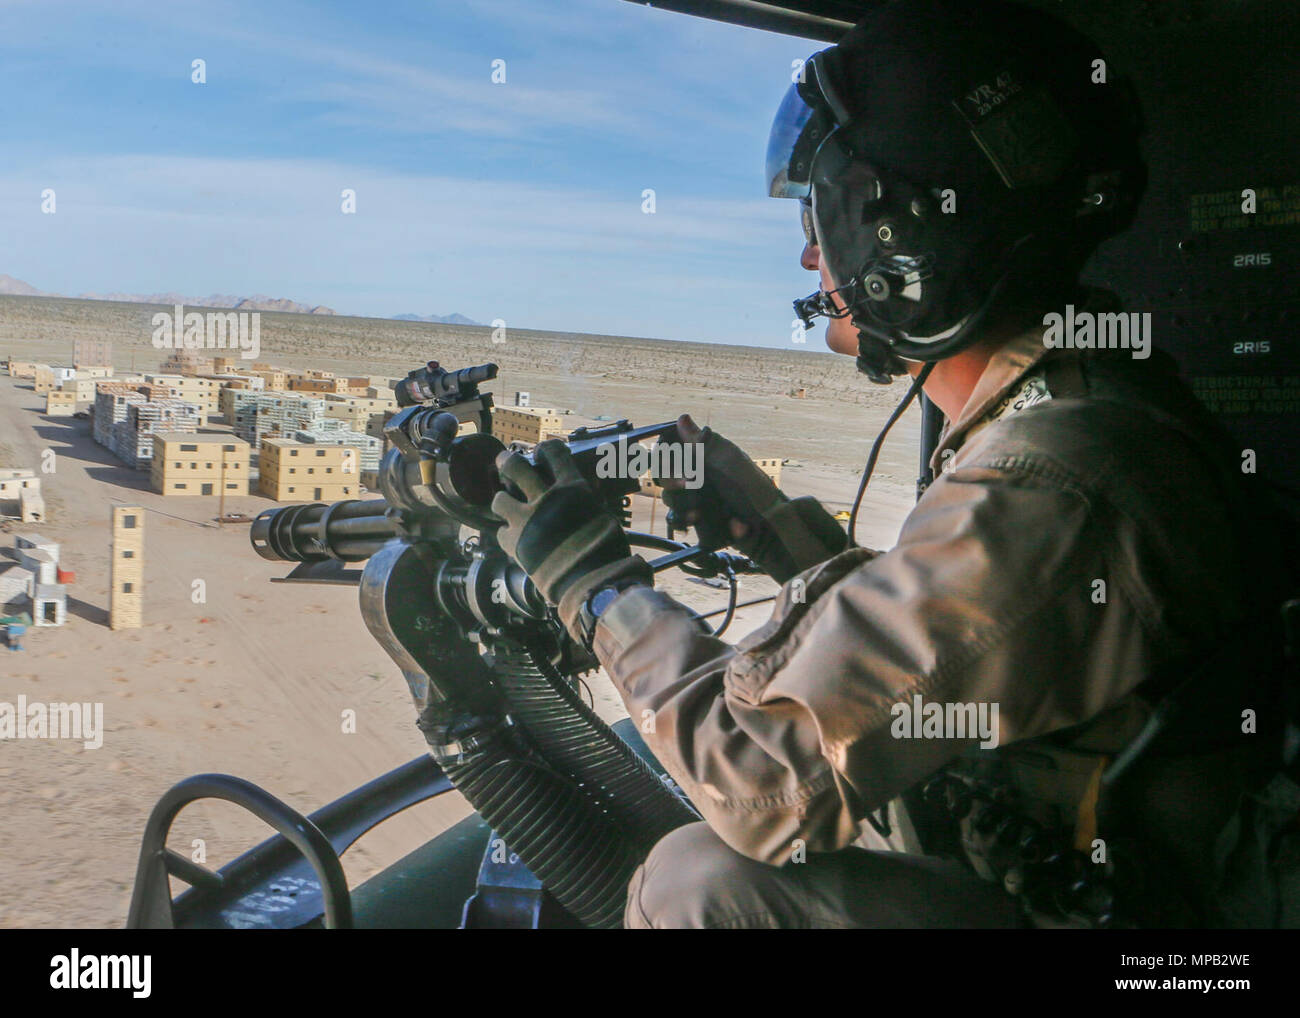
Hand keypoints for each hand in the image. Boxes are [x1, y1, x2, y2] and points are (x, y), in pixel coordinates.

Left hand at [491, 439, 650, 611]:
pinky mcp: (515, 544)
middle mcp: (545, 499)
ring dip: (503, 501)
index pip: (552, 453)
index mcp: (571, 488)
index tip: (541, 453)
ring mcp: (527, 521)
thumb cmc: (606, 552)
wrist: (593, 583)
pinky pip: (501, 533)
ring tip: (507, 506)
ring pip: (499, 499)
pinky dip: (507, 534)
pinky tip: (514, 537)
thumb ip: (584, 499)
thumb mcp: (601, 515)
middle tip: (504, 463)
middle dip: (506, 463)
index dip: (544, 450)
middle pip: (514, 467)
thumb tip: (581, 488)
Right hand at [657, 415, 846, 583]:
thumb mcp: (740, 471)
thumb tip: (682, 418)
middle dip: (672, 484)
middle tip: (688, 488)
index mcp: (712, 457)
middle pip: (665, 475)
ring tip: (699, 517)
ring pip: (673, 502)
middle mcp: (705, 477)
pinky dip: (703, 529)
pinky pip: (687, 526)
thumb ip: (710, 447)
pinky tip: (728, 529)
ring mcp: (705, 503)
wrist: (787, 542)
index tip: (673, 462)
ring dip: (683, 508)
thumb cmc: (767, 500)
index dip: (666, 454)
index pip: (674, 447)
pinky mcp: (707, 527)